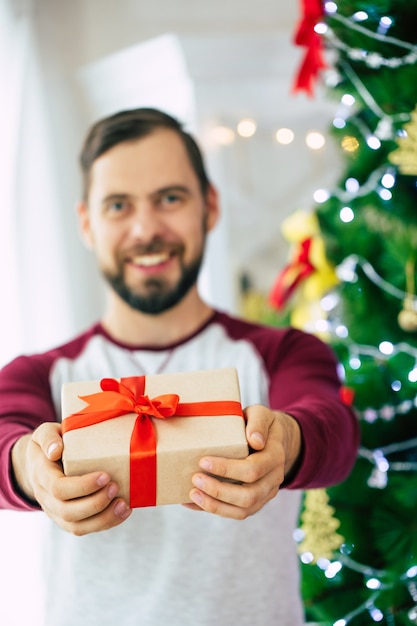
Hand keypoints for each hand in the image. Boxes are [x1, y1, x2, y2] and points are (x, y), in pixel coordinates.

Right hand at [11, 423, 130, 534]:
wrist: (40, 462)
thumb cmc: (50, 443)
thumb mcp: (45, 432)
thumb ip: (48, 437)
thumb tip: (55, 450)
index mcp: (42, 475)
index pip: (58, 488)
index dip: (82, 486)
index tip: (105, 476)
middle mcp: (46, 498)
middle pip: (68, 512)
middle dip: (95, 503)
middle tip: (116, 487)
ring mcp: (56, 512)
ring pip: (77, 527)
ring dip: (103, 519)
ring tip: (124, 505)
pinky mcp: (68, 519)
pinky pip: (85, 528)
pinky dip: (107, 523)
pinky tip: (124, 511)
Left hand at [185, 405, 301, 518]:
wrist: (272, 438)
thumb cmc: (259, 424)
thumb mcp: (261, 414)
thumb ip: (258, 422)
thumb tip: (254, 440)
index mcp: (275, 456)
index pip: (252, 469)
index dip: (227, 469)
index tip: (203, 461)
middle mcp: (274, 478)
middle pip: (249, 495)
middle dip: (218, 490)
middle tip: (195, 478)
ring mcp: (266, 493)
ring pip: (244, 510)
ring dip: (216, 505)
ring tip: (193, 494)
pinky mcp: (257, 502)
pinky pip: (237, 513)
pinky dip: (215, 509)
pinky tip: (195, 502)